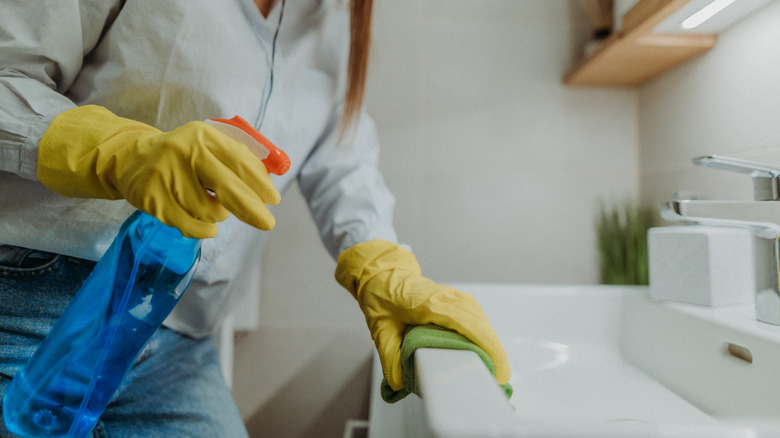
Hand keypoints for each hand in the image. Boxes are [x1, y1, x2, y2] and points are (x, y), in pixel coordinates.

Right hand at [37, 105, 279, 237]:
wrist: (131, 159)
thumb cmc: (183, 156)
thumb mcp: (207, 146)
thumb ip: (237, 160)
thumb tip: (269, 187)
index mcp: (203, 135)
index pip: (240, 160)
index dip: (260, 183)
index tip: (274, 200)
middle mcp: (183, 152)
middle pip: (228, 188)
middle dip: (252, 209)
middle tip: (267, 223)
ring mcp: (166, 176)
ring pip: (211, 211)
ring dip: (218, 215)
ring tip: (209, 204)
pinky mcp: (153, 199)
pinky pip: (192, 225)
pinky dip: (204, 229)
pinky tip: (205, 223)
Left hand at [335, 239, 510, 389]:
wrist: (380, 274)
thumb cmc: (381, 297)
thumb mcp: (380, 330)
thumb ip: (390, 358)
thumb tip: (401, 383)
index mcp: (428, 303)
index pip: (467, 324)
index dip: (487, 346)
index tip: (498, 370)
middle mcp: (446, 296)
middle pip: (480, 323)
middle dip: (494, 351)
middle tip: (498, 379)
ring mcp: (453, 295)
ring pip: (481, 319)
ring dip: (490, 342)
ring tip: (492, 368)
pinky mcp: (456, 298)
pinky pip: (476, 316)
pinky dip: (483, 333)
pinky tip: (482, 350)